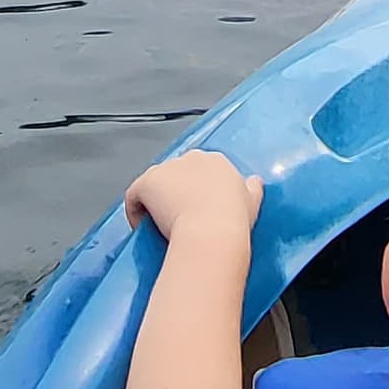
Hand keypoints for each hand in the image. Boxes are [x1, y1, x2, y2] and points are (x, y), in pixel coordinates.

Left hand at [124, 149, 261, 251]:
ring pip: (154, 184)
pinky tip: (143, 226)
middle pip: (176, 174)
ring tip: (161, 225)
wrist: (212, 231)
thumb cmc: (233, 220)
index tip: (197, 210)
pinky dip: (135, 210)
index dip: (195, 191)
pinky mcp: (146, 182)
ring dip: (155, 201)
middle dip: (175, 193)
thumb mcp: (252, 202)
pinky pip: (134, 195)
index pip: (199, 171)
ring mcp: (166, 169)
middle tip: (179, 219)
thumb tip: (253, 182)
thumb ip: (252, 188)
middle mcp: (190, 158)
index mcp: (216, 161)